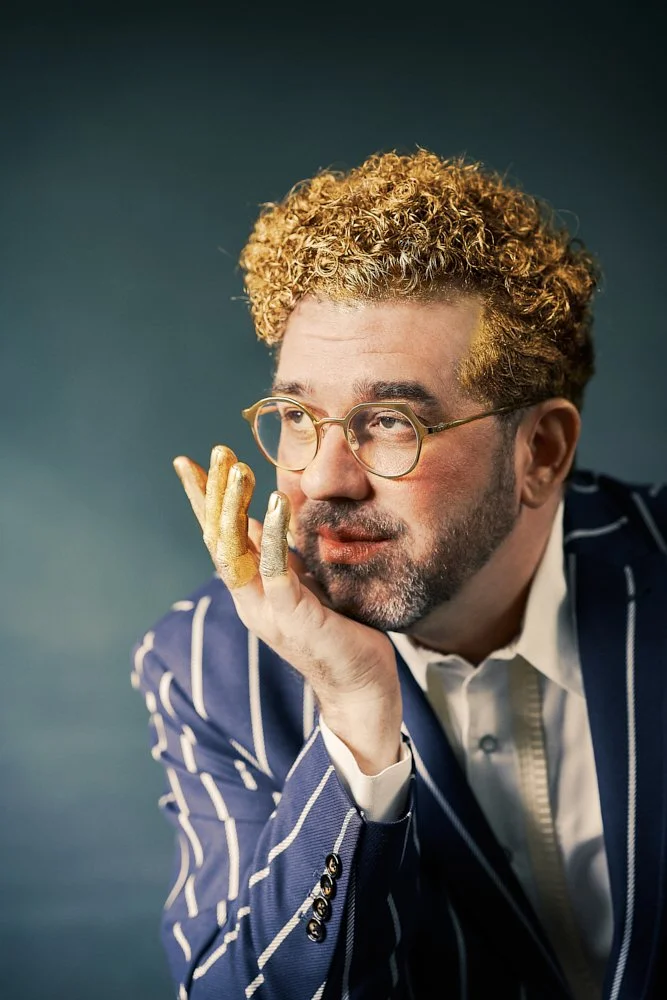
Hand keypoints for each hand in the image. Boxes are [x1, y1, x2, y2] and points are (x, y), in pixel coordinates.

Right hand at [173, 444, 402, 773]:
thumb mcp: (304, 585)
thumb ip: (280, 559)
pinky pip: (276, 569)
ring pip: (236, 551)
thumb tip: (261, 521)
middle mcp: (249, 601)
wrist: (362, 689)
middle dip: (210, 494)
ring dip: (232, 507)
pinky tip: (277, 502)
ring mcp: (267, 611)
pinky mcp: (294, 617)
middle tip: (211, 453)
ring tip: (234, 468)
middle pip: (216, 539)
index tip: (187, 463)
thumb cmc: (340, 635)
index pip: (217, 537)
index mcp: (250, 592)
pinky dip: (275, 534)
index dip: (201, 500)